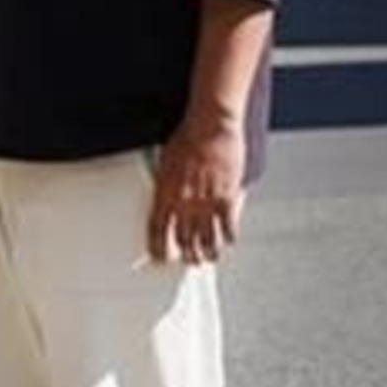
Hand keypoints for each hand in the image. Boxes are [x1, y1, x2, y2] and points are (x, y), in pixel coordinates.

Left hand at [148, 117, 245, 264]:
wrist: (210, 126)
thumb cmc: (189, 136)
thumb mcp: (167, 161)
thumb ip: (168, 183)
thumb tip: (169, 197)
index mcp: (165, 193)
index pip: (157, 229)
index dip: (158, 247)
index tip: (160, 257)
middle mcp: (184, 202)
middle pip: (184, 239)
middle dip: (187, 254)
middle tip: (190, 260)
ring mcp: (206, 202)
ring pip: (206, 239)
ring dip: (208, 252)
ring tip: (210, 258)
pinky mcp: (226, 198)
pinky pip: (227, 226)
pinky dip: (229, 237)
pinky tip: (229, 241)